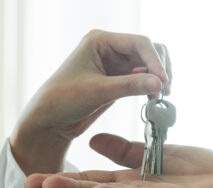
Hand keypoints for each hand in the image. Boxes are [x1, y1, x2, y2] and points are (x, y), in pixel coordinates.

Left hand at [10, 30, 170, 174]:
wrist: (49, 121)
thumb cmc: (63, 100)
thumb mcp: (97, 92)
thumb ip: (129, 86)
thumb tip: (160, 84)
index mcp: (100, 40)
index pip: (139, 43)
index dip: (155, 62)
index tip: (163, 83)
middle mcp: (110, 48)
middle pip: (148, 50)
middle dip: (158, 69)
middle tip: (163, 92)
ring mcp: (115, 63)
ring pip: (148, 65)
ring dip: (157, 78)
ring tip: (158, 97)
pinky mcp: (118, 79)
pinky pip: (142, 79)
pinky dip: (150, 87)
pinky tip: (152, 99)